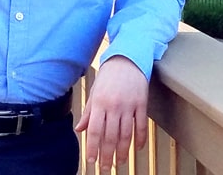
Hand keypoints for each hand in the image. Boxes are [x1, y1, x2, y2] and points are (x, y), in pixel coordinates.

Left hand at [74, 55, 148, 169]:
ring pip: (126, 134)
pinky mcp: (142, 104)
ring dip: (123, 151)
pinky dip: (140, 139)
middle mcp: (114, 106)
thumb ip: (88, 112)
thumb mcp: (94, 92)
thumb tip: (80, 129)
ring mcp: (129, 106)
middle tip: (105, 168)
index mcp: (99, 103)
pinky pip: (141, 125)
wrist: (127, 58)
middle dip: (107, 155)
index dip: (92, 147)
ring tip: (120, 162)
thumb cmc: (109, 75)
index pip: (94, 131)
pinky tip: (137, 149)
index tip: (91, 160)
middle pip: (110, 136)